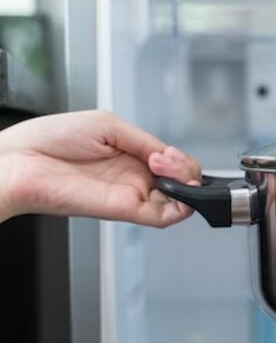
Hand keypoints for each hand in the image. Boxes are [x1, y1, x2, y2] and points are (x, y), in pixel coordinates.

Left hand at [0, 110, 200, 226]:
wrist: (21, 161)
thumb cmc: (50, 139)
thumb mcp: (107, 125)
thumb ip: (143, 141)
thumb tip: (169, 155)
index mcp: (130, 157)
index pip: (171, 163)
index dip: (179, 158)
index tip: (167, 152)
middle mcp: (133, 178)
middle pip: (181, 181)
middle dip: (186, 168)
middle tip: (166, 159)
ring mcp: (130, 195)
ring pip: (180, 201)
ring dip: (187, 184)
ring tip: (169, 169)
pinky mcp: (124, 210)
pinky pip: (164, 217)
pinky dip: (181, 206)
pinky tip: (177, 188)